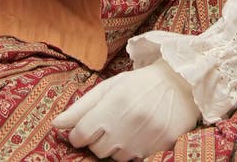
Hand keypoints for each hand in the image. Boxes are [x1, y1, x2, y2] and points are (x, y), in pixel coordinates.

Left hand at [52, 58, 198, 159]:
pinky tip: (141, 133)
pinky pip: (135, 160)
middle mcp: (127, 124)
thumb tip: (56, 124)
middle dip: (99, 139)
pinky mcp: (159, 149)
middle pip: (96, 149)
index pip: (80, 135)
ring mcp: (143, 139)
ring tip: (129, 126)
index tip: (87, 127)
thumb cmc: (140, 83)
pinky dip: (134, 150)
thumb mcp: (110, 87)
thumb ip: (82, 107)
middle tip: (112, 122)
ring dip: (117, 146)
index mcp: (112, 104)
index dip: (79, 133)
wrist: (180, 84)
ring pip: (115, 157)